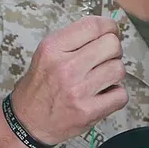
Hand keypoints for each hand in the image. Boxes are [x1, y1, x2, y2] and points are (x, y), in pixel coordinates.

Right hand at [8, 16, 127, 145]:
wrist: (28, 122)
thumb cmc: (40, 86)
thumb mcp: (47, 54)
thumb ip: (74, 40)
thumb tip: (107, 30)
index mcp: (53, 48)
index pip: (94, 25)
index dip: (110, 27)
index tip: (112, 32)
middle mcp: (66, 67)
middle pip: (112, 45)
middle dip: (114, 51)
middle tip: (105, 60)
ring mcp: (78, 90)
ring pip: (119, 69)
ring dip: (114, 74)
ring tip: (101, 80)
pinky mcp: (88, 111)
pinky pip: (120, 95)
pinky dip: (116, 95)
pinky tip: (102, 96)